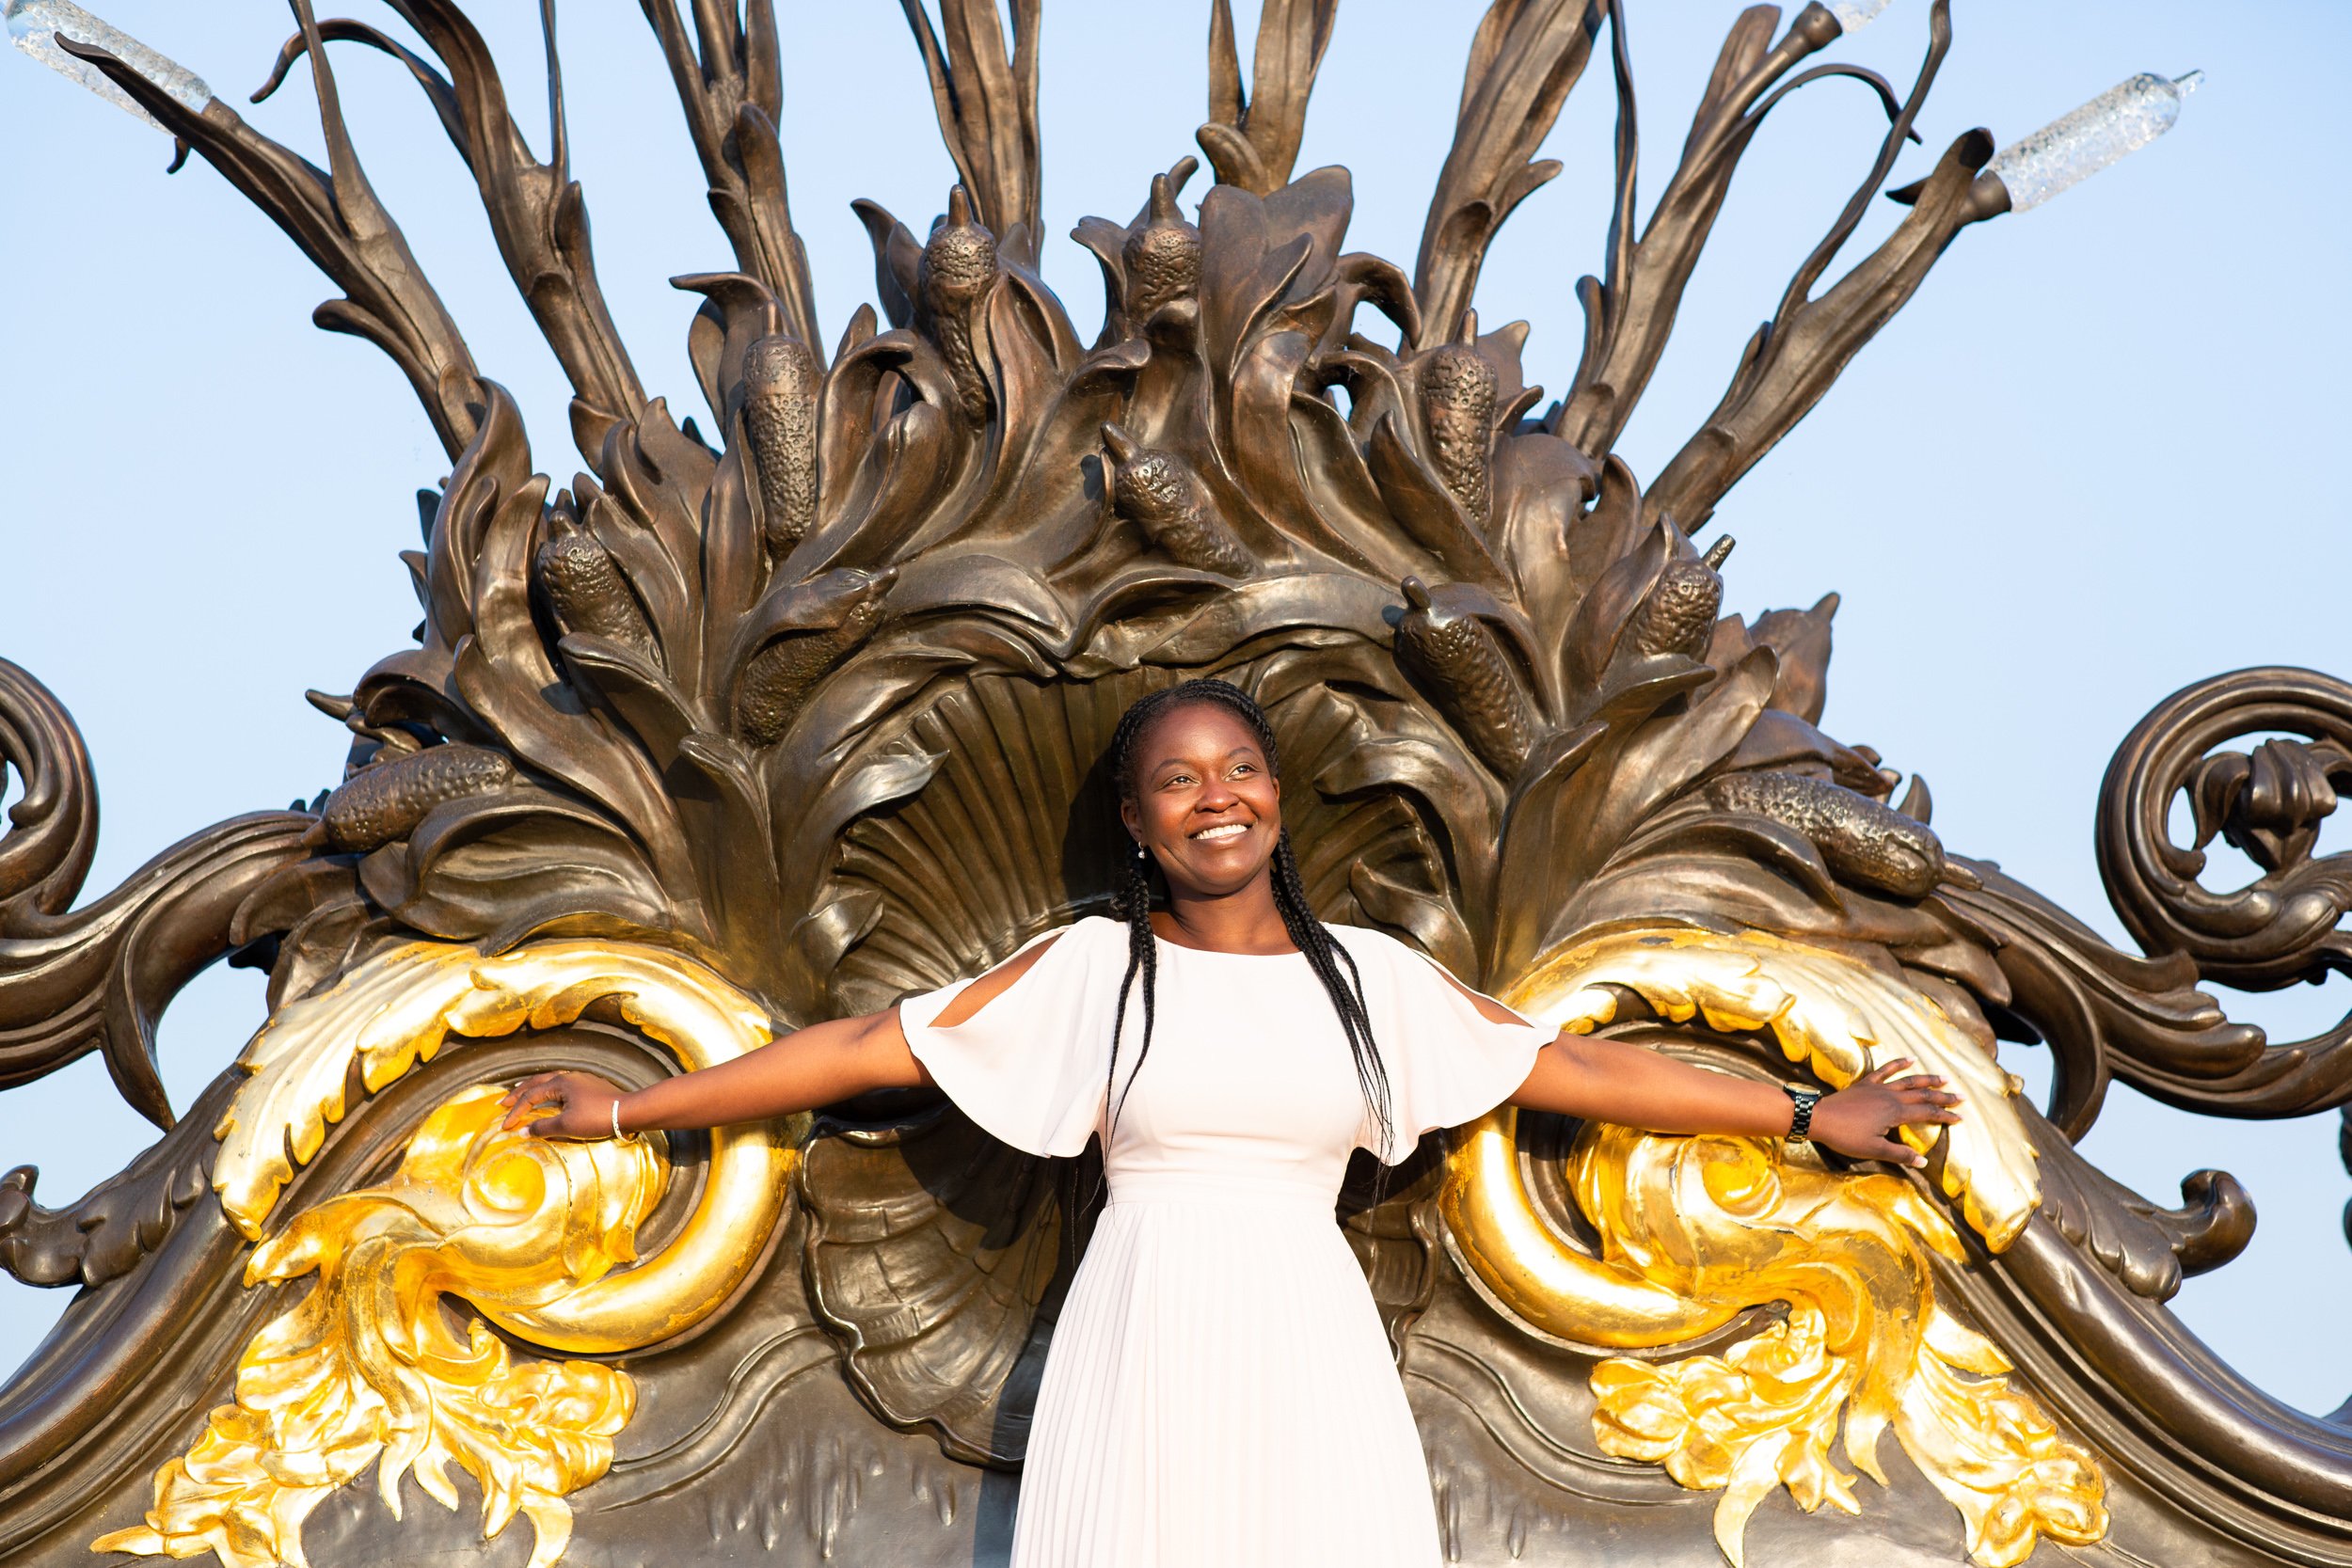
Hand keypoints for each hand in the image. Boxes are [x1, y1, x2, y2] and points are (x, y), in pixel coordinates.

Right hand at [499, 1071, 627, 1138]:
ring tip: (523, 1096)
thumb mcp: (567, 1125)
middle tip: (503, 1102)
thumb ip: (543, 1127)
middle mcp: (569, 1077)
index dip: (516, 1111)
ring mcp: (581, 1080)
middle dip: (519, 1093)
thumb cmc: (597, 1117)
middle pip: (537, 1082)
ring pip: (551, 1081)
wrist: (629, 1111)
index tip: (505, 1126)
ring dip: (534, 1089)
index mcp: (560, 1083)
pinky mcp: (590, 1086)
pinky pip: (562, 1085)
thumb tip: (522, 1131)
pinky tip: (551, 1098)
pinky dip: (549, 1091)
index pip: (531, 1096)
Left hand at [1806, 1058, 1962, 1167]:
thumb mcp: (1874, 1150)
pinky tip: (1910, 1059)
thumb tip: (1924, 1162)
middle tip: (1961, 1097)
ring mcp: (1878, 1087)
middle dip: (1943, 1097)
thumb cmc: (1846, 1136)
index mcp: (1896, 1113)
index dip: (1945, 1116)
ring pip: (1908, 1080)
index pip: (1927, 1114)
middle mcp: (1891, 1097)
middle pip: (1922, 1095)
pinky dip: (1898, 1063)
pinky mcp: (1866, 1083)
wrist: (1819, 1117)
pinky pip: (1885, 1070)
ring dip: (1927, 1079)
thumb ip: (1900, 1155)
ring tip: (1944, 1078)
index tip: (1960, 1118)